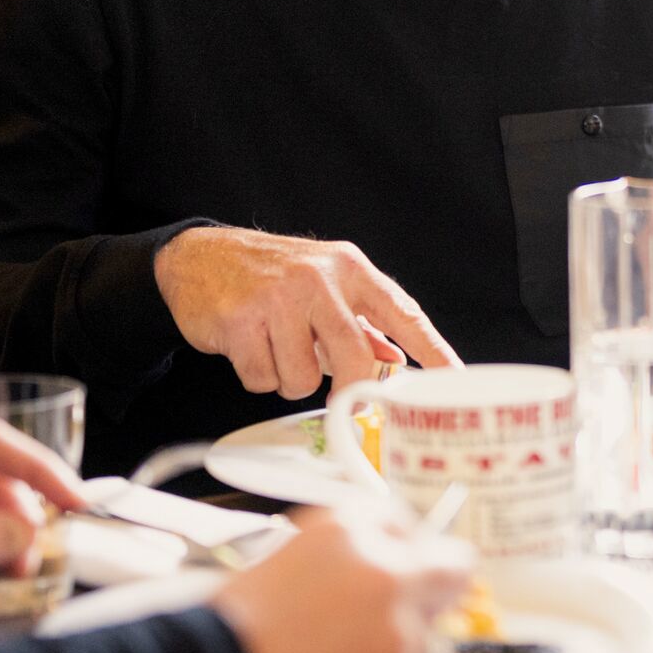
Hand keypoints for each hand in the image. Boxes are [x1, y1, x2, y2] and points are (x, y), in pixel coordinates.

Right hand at [154, 228, 458, 398]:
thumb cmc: (270, 274)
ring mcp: (277, 299)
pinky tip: (250, 348)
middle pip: (354, 357)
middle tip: (339, 395)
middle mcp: (318, 279)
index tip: (454, 378)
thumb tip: (398, 359)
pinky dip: (258, 376)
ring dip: (289, 378)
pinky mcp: (239, 321)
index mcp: (349, 269)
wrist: (198, 256)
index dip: (432, 349)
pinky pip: (262, 379)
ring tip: (276, 349)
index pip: (403, 313)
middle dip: (348, 388)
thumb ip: (362, 323)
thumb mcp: (325, 284)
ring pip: (302, 379)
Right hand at [210, 505, 475, 652]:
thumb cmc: (232, 628)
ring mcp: (401, 636)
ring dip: (395, 649)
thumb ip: (348, 543)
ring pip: (425, 639)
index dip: (406, 551)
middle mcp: (387, 575)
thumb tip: (395, 545)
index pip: (413, 527)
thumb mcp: (283, 553)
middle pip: (450, 570)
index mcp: (352, 530)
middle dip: (434, 587)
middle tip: (403, 610)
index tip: (404, 565)